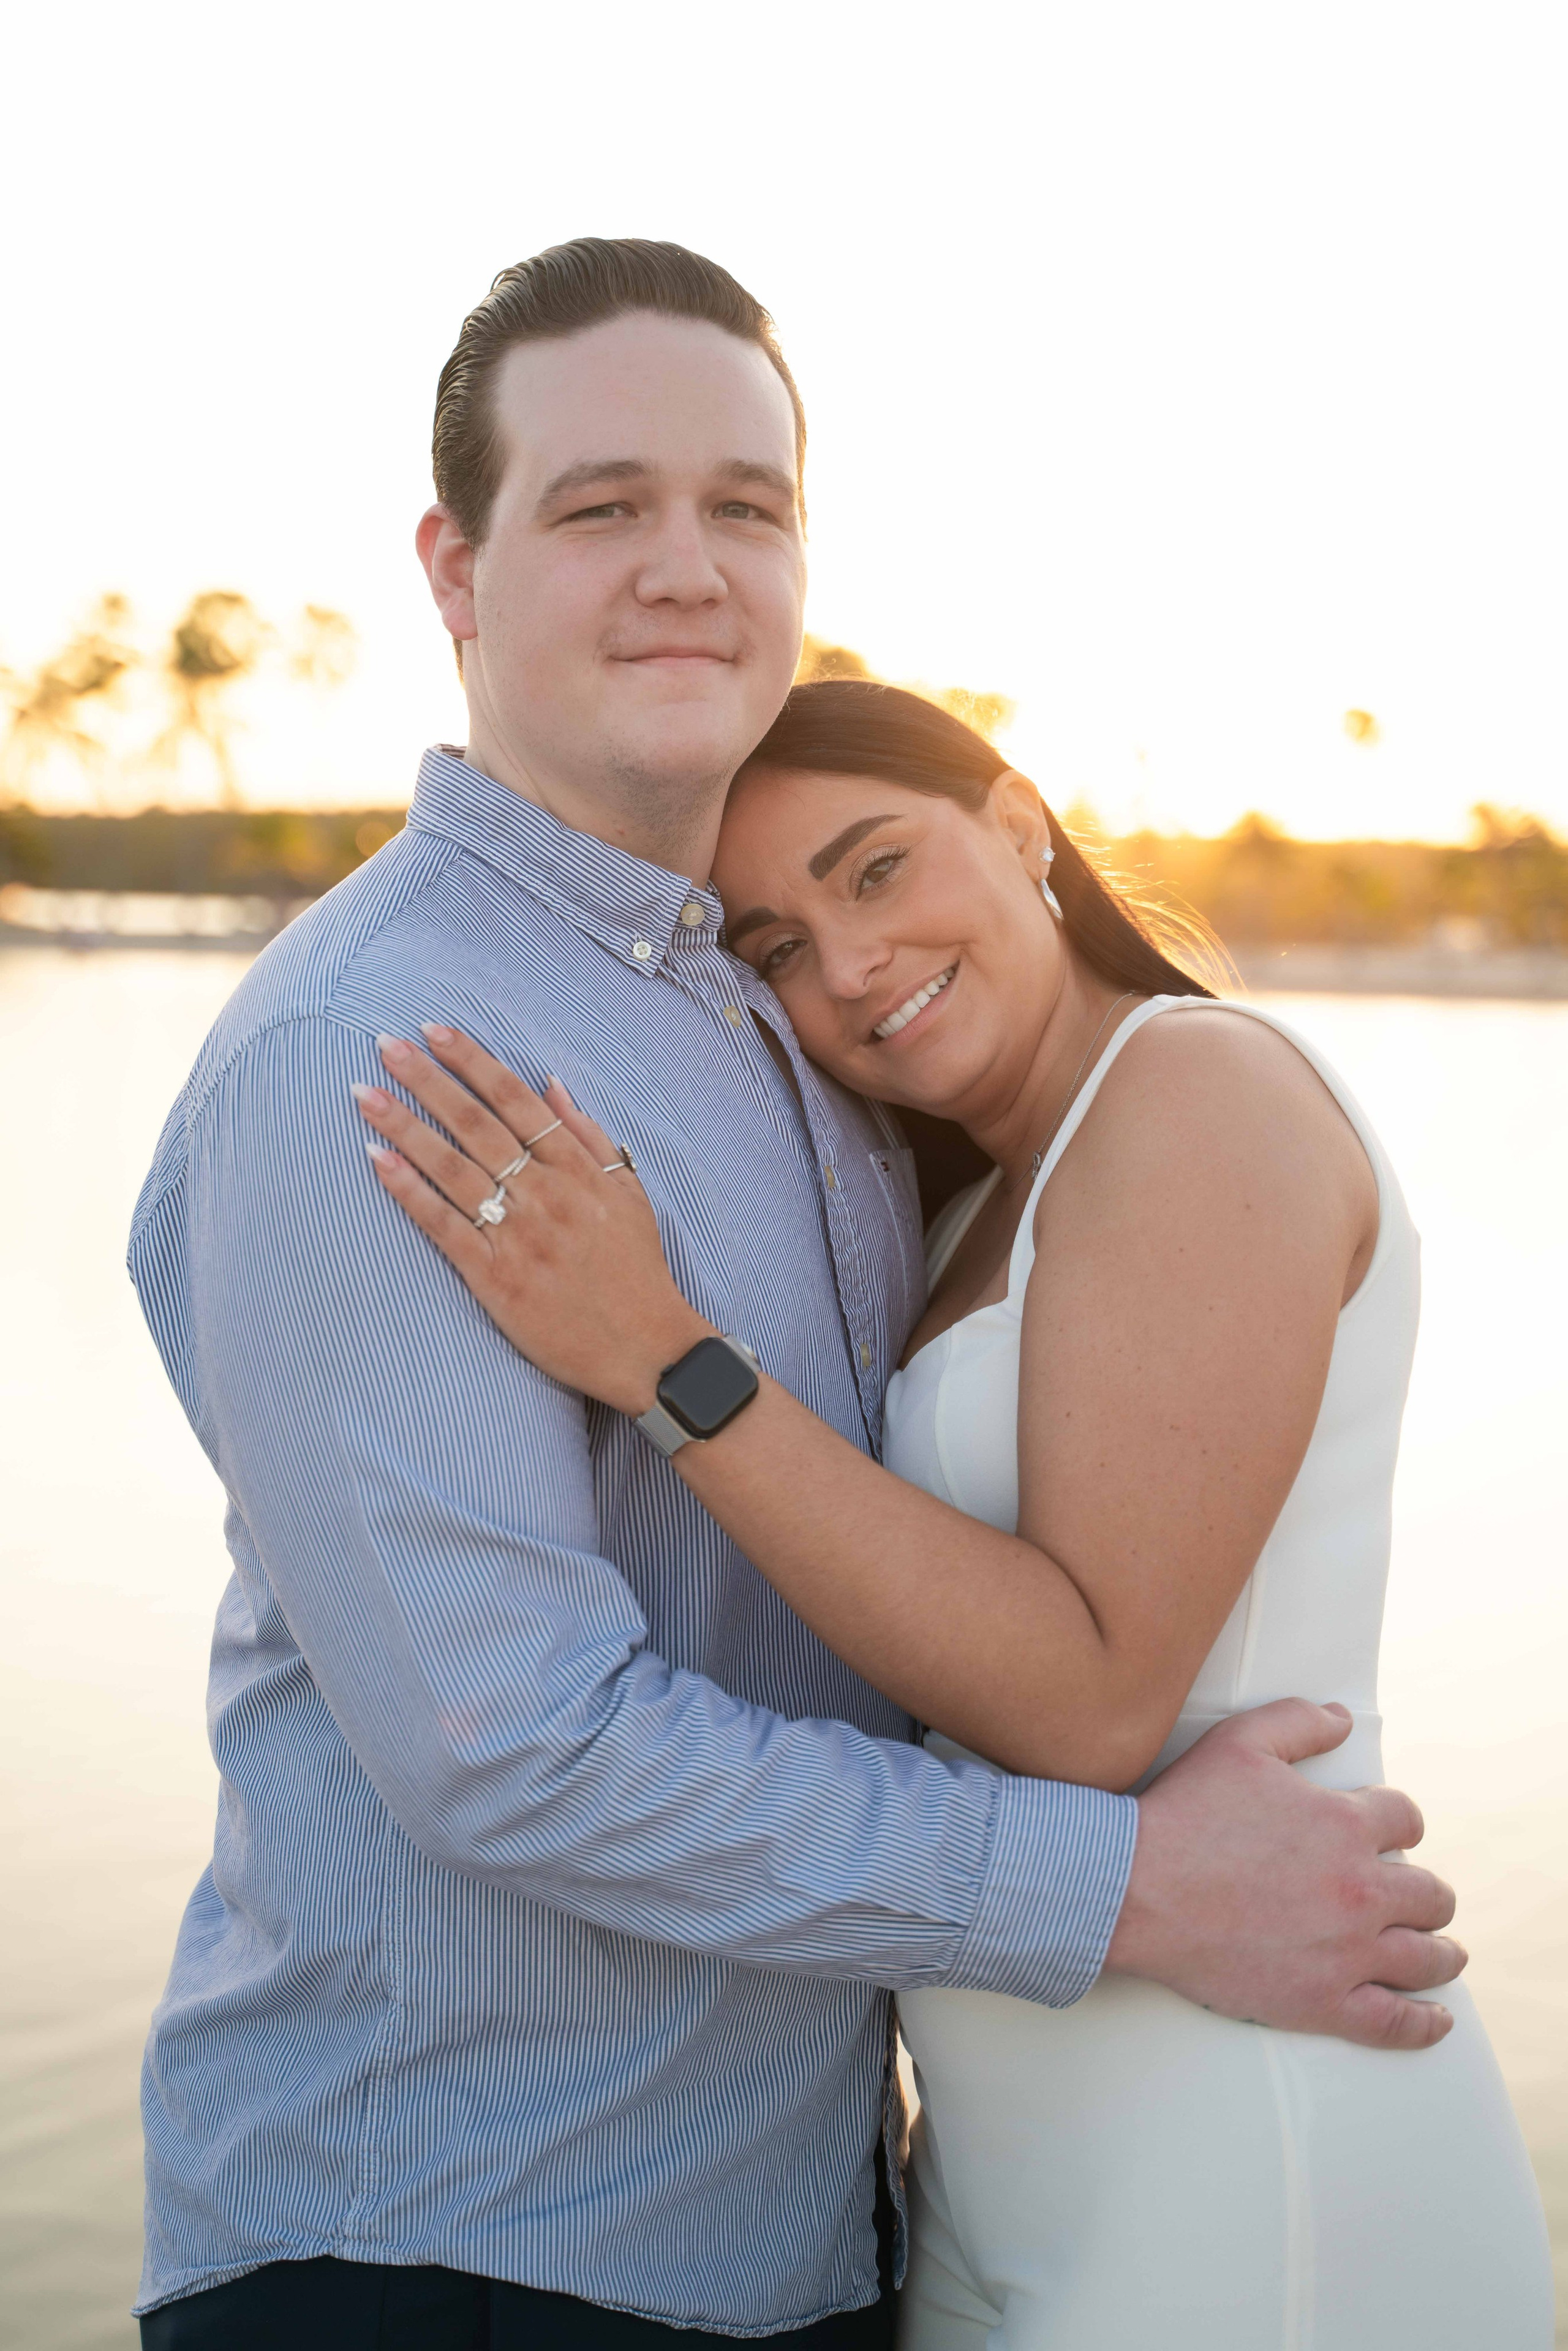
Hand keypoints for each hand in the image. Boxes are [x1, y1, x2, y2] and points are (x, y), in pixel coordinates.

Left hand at [353, 1027, 709, 1414]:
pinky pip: (443, 1225)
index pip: (515, 1099)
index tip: (434, 1030)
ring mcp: (518, 1236)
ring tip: (365, 1094)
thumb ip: (590, 1136)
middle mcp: (545, 1194)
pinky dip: (409, 1191)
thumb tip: (551, 1084)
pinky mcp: (495, 1278)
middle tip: (384, 1045)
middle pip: (475, 1124)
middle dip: (426, 1079)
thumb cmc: (637, 1269)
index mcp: (578, 1169)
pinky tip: (377, 1160)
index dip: (471, 1061)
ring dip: (404, 1126)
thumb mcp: (630, 1192)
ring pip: (451, 1167)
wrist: (646, 1349)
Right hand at [1105, 1698, 1463, 2049]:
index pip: (1406, 1820)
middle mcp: (1360, 1889)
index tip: (1393, 1833)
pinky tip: (1436, 2018)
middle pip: (1430, 1895)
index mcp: (1346, 1825)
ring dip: (1442, 1953)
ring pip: (1426, 1958)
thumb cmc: (1185, 1814)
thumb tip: (1341, 1720)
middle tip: (1420, 1899)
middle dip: (1429, 1893)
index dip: (1401, 1823)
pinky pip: (1395, 2024)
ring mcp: (1346, 1952)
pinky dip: (1424, 2024)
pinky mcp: (1323, 2002)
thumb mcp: (1241, 1743)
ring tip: (1445, 1953)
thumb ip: (1298, 1722)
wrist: (1137, 1889)